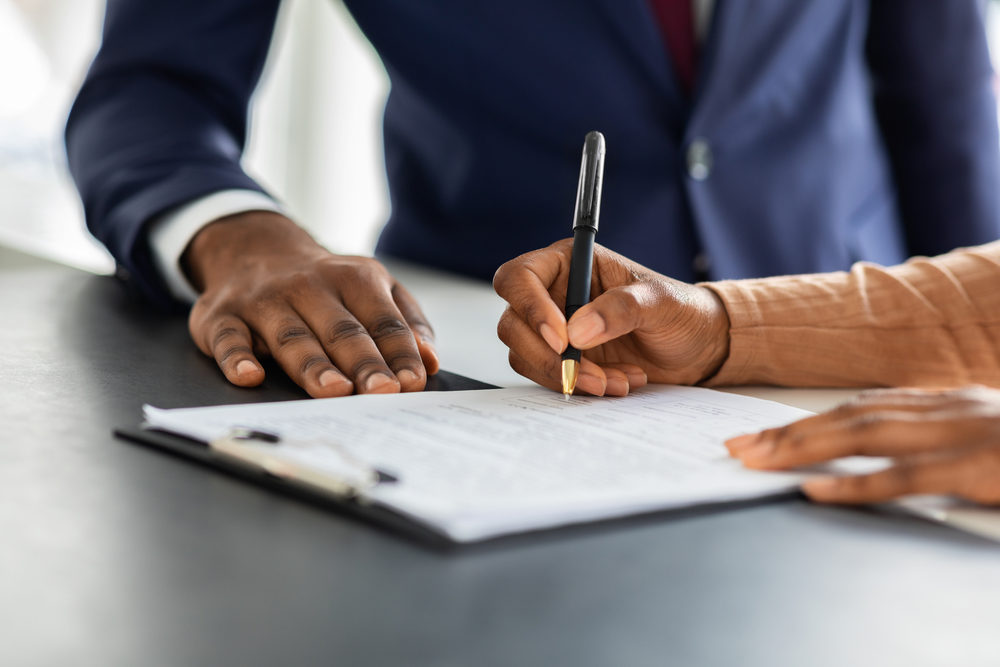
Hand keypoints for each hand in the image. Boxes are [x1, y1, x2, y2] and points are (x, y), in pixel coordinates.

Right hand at [183, 211, 438, 397]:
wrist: (254, 250)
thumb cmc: (326, 286)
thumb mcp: (374, 288)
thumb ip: (406, 321)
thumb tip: (430, 359)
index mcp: (354, 278)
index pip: (383, 320)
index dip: (399, 351)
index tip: (413, 382)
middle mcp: (308, 286)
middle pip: (341, 330)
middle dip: (363, 362)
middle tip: (381, 391)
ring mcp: (264, 301)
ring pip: (292, 337)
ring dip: (313, 365)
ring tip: (334, 391)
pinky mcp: (223, 317)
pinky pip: (229, 339)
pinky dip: (237, 358)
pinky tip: (250, 376)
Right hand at [493, 239, 729, 395]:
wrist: (697, 347)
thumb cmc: (681, 311)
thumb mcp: (660, 303)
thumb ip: (621, 309)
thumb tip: (577, 331)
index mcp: (569, 263)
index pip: (519, 277)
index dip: (530, 307)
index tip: (562, 339)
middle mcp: (553, 294)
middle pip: (513, 324)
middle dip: (549, 356)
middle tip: (590, 373)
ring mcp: (554, 329)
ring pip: (526, 356)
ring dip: (569, 376)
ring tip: (616, 380)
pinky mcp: (562, 359)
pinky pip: (548, 377)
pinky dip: (579, 386)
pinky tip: (617, 382)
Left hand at [726, 386, 999, 504]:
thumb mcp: (989, 437)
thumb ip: (941, 443)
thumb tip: (893, 458)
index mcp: (948, 404)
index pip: (862, 408)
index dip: (809, 420)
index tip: (763, 434)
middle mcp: (948, 410)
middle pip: (851, 416)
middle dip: (790, 431)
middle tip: (740, 447)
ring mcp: (962, 435)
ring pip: (866, 435)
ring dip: (804, 447)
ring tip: (758, 460)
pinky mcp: (979, 468)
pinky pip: (906, 476)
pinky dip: (856, 483)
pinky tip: (814, 489)